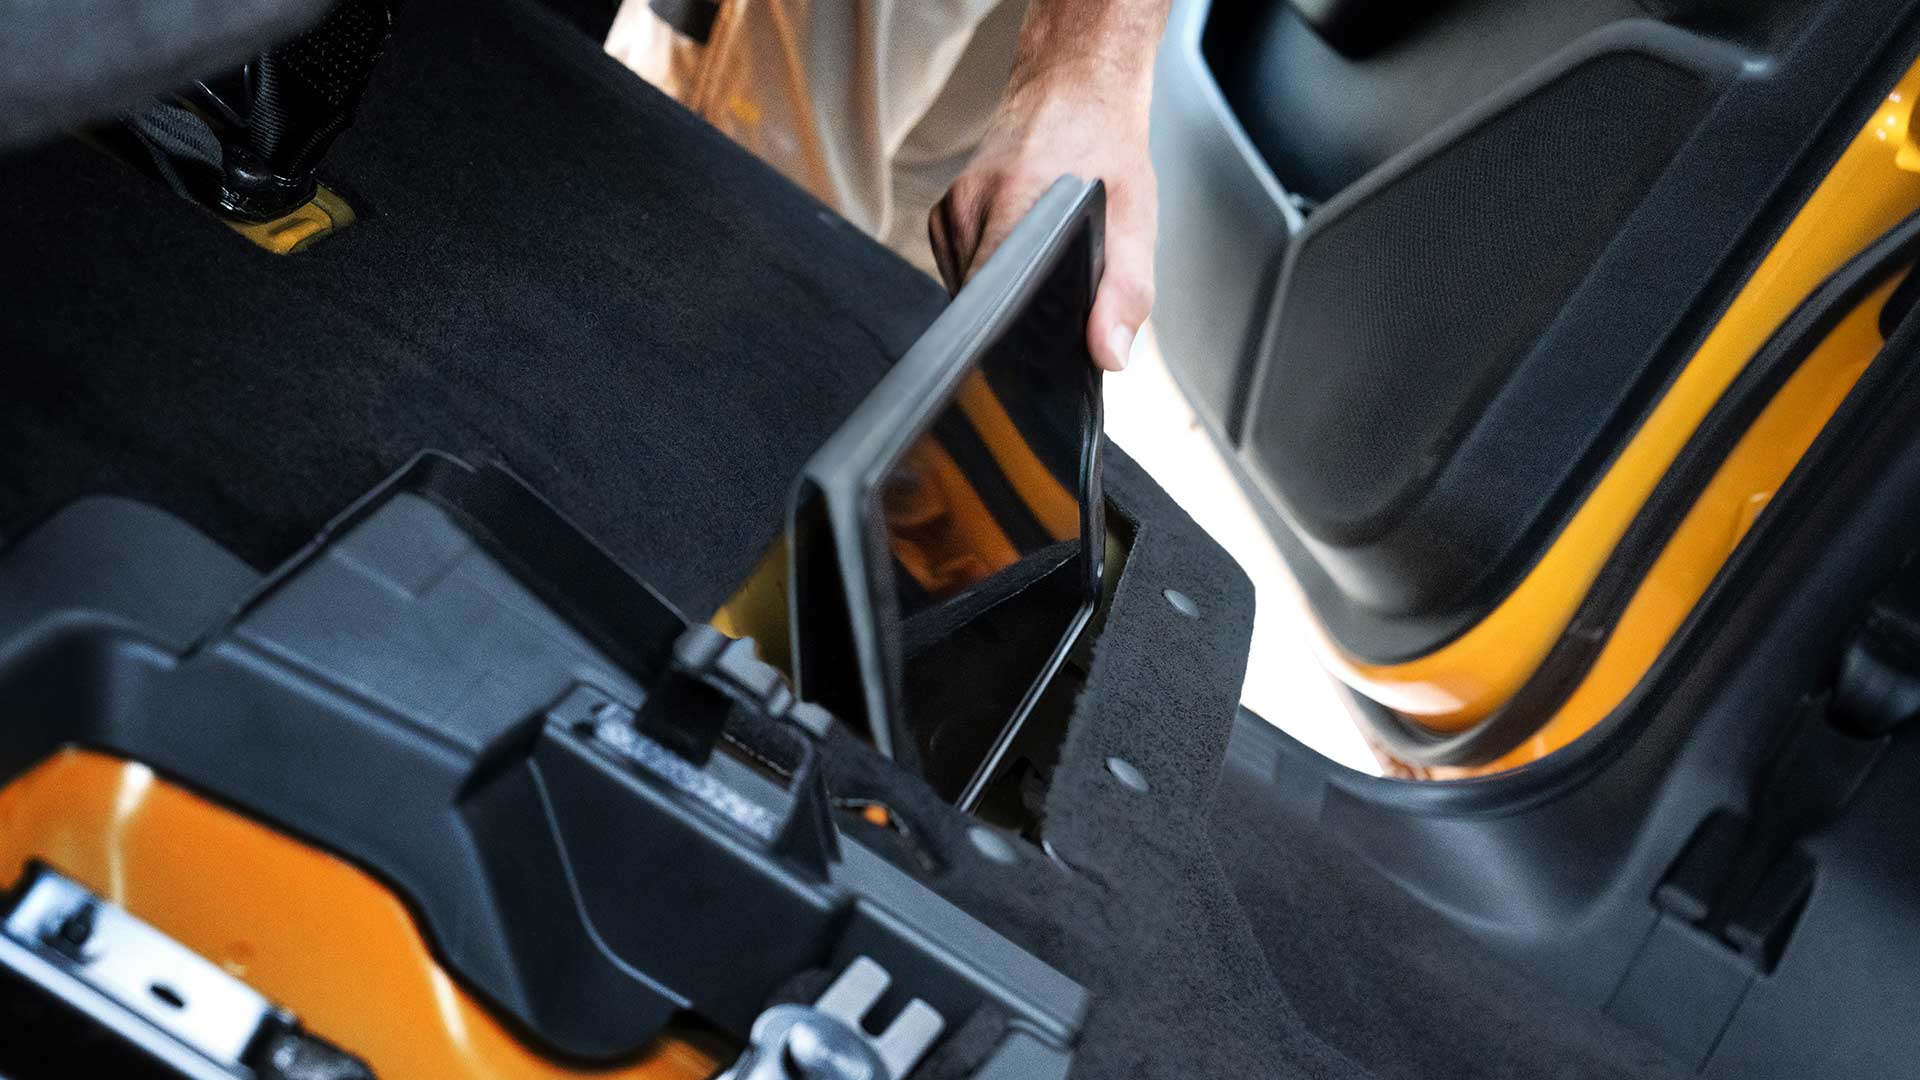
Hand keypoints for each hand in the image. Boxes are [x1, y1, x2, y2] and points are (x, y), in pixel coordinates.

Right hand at [929, 59, 1157, 371]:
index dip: (1016, 345)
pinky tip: (1022, 264)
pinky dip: (995, 281)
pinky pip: (964, 274)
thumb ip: (1124, 292)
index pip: (992, 305)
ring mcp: (949, 211)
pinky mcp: (943, 216)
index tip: (1038, 366)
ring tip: (1042, 279)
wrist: (1074, 90)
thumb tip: (1108, 356)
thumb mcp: (1134, 222)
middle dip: (1019, 325)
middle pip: (980, 306)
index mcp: (1012, 204)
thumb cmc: (1105, 151)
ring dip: (1007, 301)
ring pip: (970, 294)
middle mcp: (969, 208)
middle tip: (1058, 319)